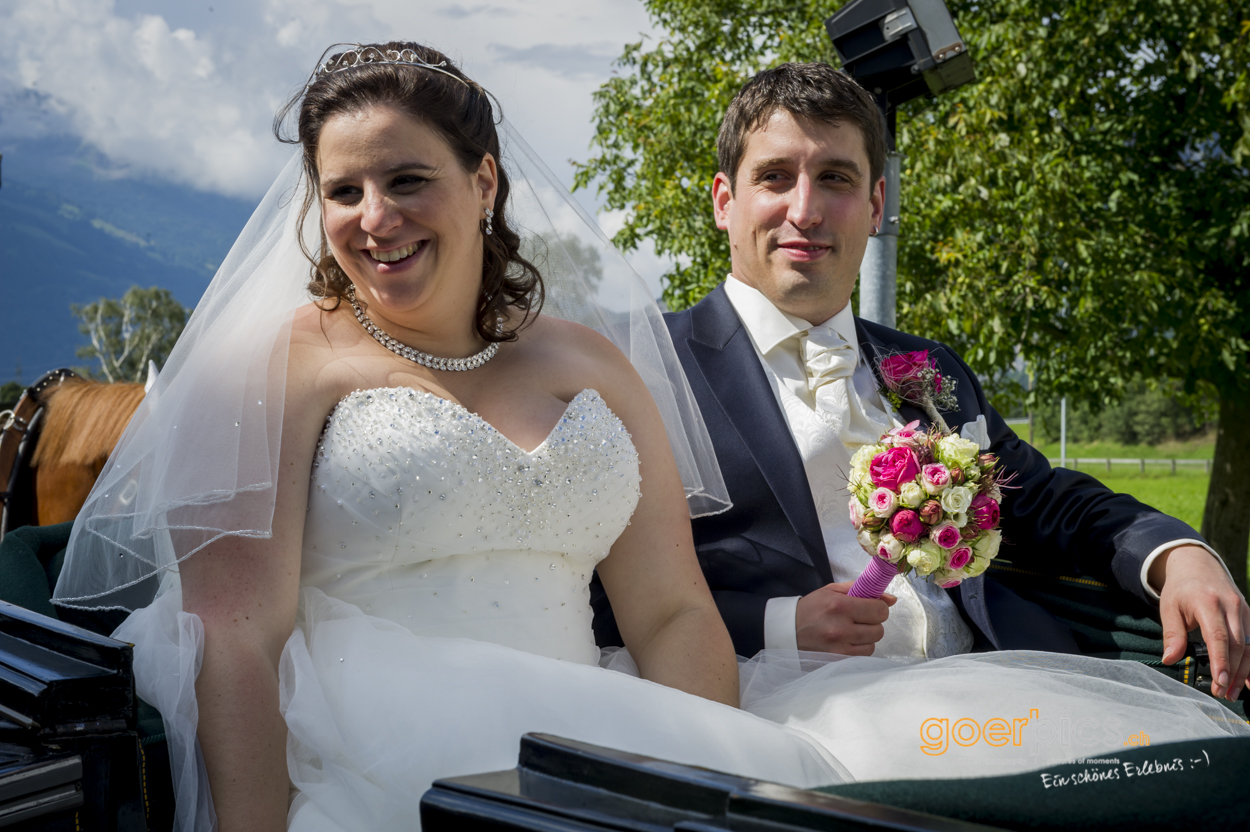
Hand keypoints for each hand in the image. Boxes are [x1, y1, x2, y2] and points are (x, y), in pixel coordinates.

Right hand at [795, 581, 895, 654]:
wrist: (789, 630)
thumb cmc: (812, 608)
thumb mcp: (832, 591)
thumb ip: (862, 590)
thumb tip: (892, 599)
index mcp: (840, 605)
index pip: (879, 610)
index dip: (879, 608)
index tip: (870, 607)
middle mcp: (841, 628)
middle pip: (879, 629)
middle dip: (873, 623)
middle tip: (859, 619)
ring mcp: (839, 647)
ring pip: (873, 644)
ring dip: (867, 637)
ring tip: (853, 631)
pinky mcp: (837, 659)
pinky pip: (863, 656)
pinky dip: (860, 648)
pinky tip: (848, 641)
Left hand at [1151, 545, 1249, 700]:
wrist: (1197, 565)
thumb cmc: (1180, 589)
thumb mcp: (1169, 608)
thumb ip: (1172, 634)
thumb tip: (1169, 659)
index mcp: (1208, 603)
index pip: (1218, 637)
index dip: (1221, 661)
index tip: (1219, 682)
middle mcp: (1231, 606)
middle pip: (1237, 645)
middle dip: (1231, 673)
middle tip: (1222, 694)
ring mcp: (1243, 610)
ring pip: (1249, 646)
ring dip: (1243, 672)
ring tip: (1231, 692)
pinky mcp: (1248, 615)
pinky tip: (1248, 681)